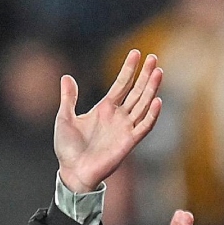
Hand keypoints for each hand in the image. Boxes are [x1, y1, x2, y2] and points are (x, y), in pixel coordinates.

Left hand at [56, 49, 163, 194]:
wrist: (72, 171)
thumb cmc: (67, 148)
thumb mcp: (64, 117)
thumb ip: (69, 98)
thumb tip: (66, 77)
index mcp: (104, 108)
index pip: (121, 84)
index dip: (128, 69)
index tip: (136, 53)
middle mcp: (118, 116)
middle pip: (136, 91)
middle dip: (145, 75)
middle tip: (154, 58)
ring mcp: (125, 128)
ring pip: (143, 104)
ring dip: (151, 89)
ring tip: (159, 72)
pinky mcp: (129, 142)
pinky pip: (144, 126)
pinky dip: (152, 115)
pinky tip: (157, 101)